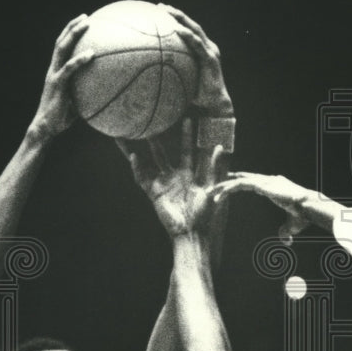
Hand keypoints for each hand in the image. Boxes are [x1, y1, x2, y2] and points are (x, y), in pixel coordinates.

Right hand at [30, 14, 93, 139]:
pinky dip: (80, 60)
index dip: (70, 33)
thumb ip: (87, 92)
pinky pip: (69, 69)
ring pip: (61, 48)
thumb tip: (107, 91)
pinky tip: (92, 54)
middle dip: (72, 27)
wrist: (46, 128)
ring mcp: (54, 75)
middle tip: (86, 17)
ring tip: (87, 23)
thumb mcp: (78, 101)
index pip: (62, 47)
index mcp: (57, 71)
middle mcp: (53, 69)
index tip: (84, 23)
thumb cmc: (63, 118)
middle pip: (61, 41)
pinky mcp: (57, 85)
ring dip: (73, 33)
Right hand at [119, 120, 222, 237]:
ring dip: (141, 148)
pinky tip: (133, 156)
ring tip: (131, 133)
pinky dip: (137, 168)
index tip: (187, 118)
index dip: (187, 135)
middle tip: (152, 120)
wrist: (192, 232)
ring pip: (149, 161)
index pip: (186, 149)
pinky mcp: (153, 192)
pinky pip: (142, 178)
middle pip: (163, 152)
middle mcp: (174, 175)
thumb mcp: (212, 187)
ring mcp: (162, 183)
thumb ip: (215, 167)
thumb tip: (220, 147)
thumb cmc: (205, 212)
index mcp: (189, 173)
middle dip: (157, 138)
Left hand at [162, 4, 233, 117]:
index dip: (176, 20)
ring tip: (167, 12)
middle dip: (176, 14)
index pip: (188, 30)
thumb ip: (171, 73)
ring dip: (181, 19)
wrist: (214, 105)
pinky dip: (188, 36)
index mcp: (202, 51)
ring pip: (196, 30)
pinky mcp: (211, 59)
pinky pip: (198, 44)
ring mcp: (210, 52)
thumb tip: (149, 73)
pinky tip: (177, 30)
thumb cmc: (196, 96)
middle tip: (160, 6)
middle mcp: (208, 48)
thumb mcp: (182, 81)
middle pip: (191, 25)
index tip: (159, 12)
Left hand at [211, 172, 311, 243]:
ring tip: (209, 194)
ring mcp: (265, 180)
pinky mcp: (261, 184)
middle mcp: (270, 180)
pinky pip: (239, 185)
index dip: (242, 181)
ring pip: (238, 181)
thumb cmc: (303, 215)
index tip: (231, 181)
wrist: (307, 206)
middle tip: (214, 188)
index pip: (255, 181)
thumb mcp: (292, 225)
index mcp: (276, 185)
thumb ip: (285, 231)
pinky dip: (227, 191)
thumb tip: (285, 241)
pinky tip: (217, 198)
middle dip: (228, 183)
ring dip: (223, 187)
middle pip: (244, 179)